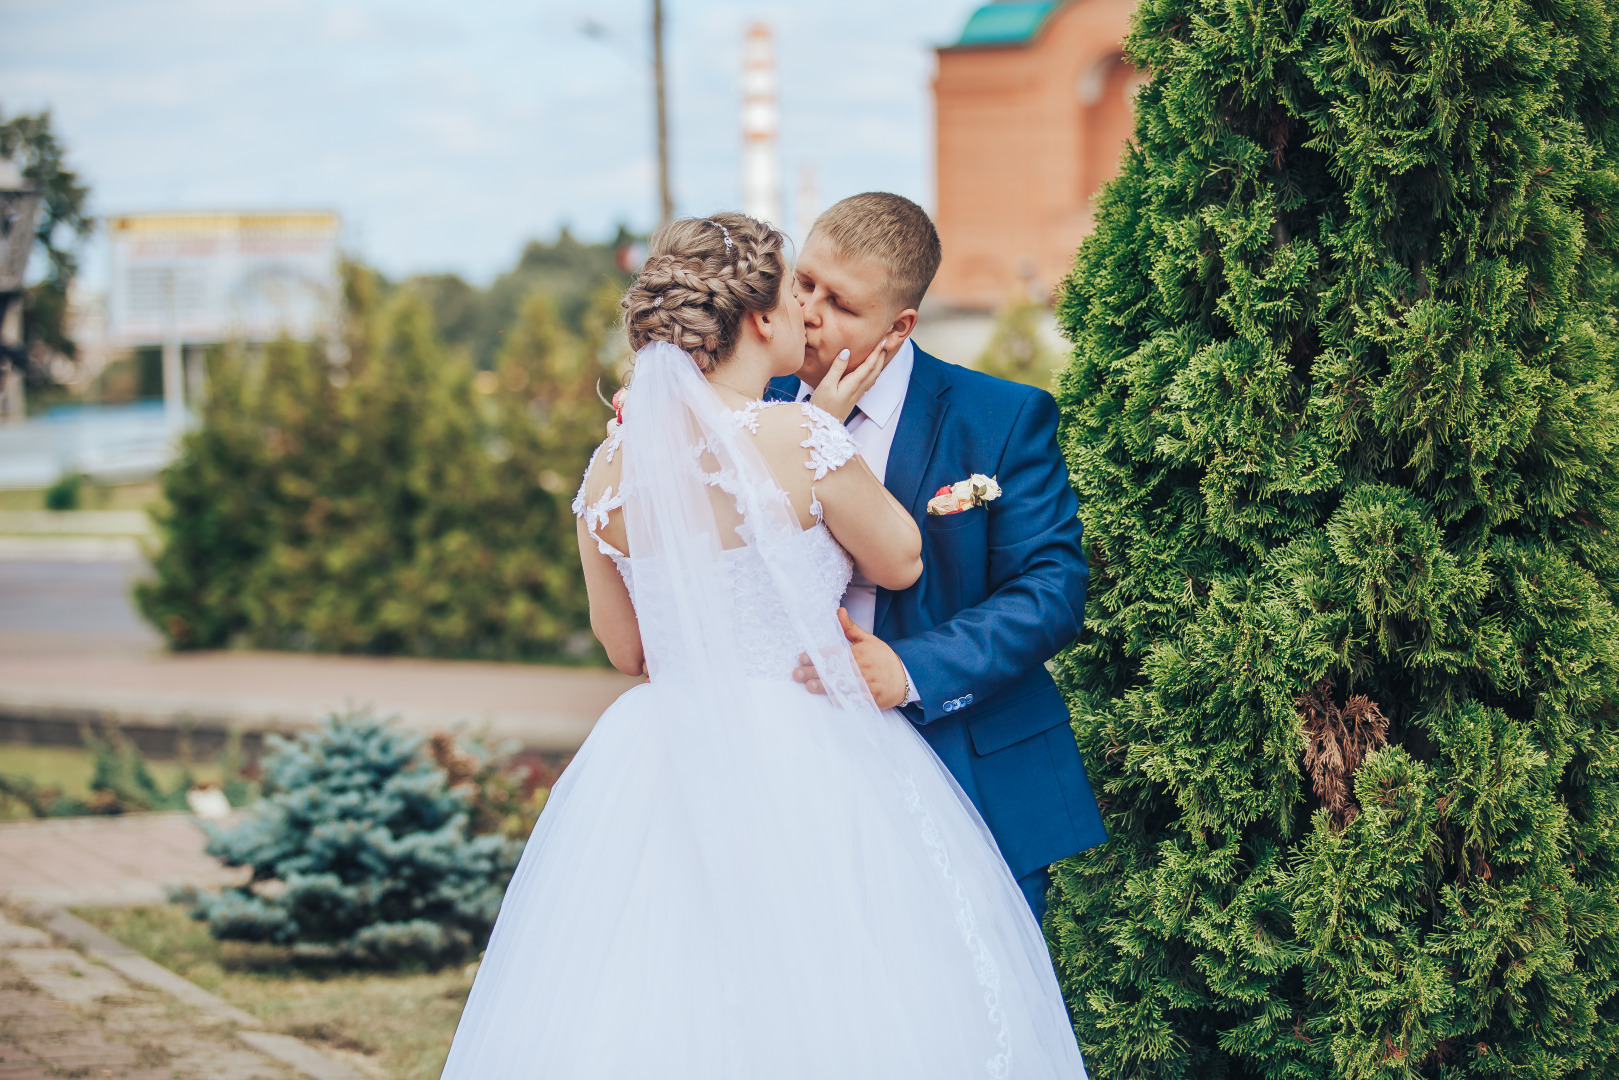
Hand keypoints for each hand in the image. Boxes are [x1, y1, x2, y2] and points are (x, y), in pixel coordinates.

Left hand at [792, 608, 908, 708]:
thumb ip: (850, 628)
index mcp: (858, 653)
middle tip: (797, 674)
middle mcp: (861, 667)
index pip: (835, 653)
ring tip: (810, 686)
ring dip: (826, 686)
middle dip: (814, 671)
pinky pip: (858, 699)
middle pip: (834, 670)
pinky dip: (846, 700)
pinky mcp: (873, 697)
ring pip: (844, 685)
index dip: (818, 655)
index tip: (802, 657)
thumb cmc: (883, 657)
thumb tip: (839, 611)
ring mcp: (868, 683)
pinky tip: (833, 700)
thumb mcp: (868, 640)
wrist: (906, 675)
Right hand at [808, 340, 885, 422]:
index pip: (869, 365)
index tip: (881, 341)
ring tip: (880, 355)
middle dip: (881, 357)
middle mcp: (858, 388)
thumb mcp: (826, 384)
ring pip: (873, 377)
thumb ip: (837, 367)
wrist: (824, 426)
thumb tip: (847, 351)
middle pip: (875, 371)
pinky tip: (871, 371)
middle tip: (885, 344)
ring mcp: (858, 394)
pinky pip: (869, 383)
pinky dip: (874, 373)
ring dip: (879, 365)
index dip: (876, 353)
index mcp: (853, 383)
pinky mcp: (854, 398)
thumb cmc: (822, 405)